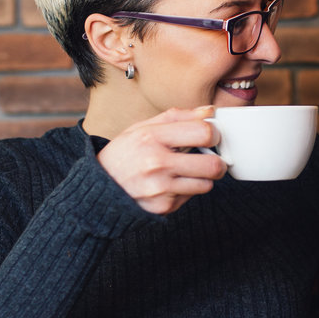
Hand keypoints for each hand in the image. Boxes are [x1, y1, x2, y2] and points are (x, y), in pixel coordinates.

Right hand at [96, 107, 226, 214]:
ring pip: (207, 184)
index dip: (215, 133)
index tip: (211, 136)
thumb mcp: (141, 128)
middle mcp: (157, 164)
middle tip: (211, 158)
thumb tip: (209, 111)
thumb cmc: (124, 155)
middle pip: (213, 165)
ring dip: (203, 177)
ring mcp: (161, 188)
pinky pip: (191, 197)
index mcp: (152, 138)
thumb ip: (177, 117)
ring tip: (188, 171)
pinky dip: (187, 190)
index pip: (203, 132)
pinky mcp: (164, 207)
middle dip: (218, 161)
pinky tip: (171, 184)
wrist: (100, 189)